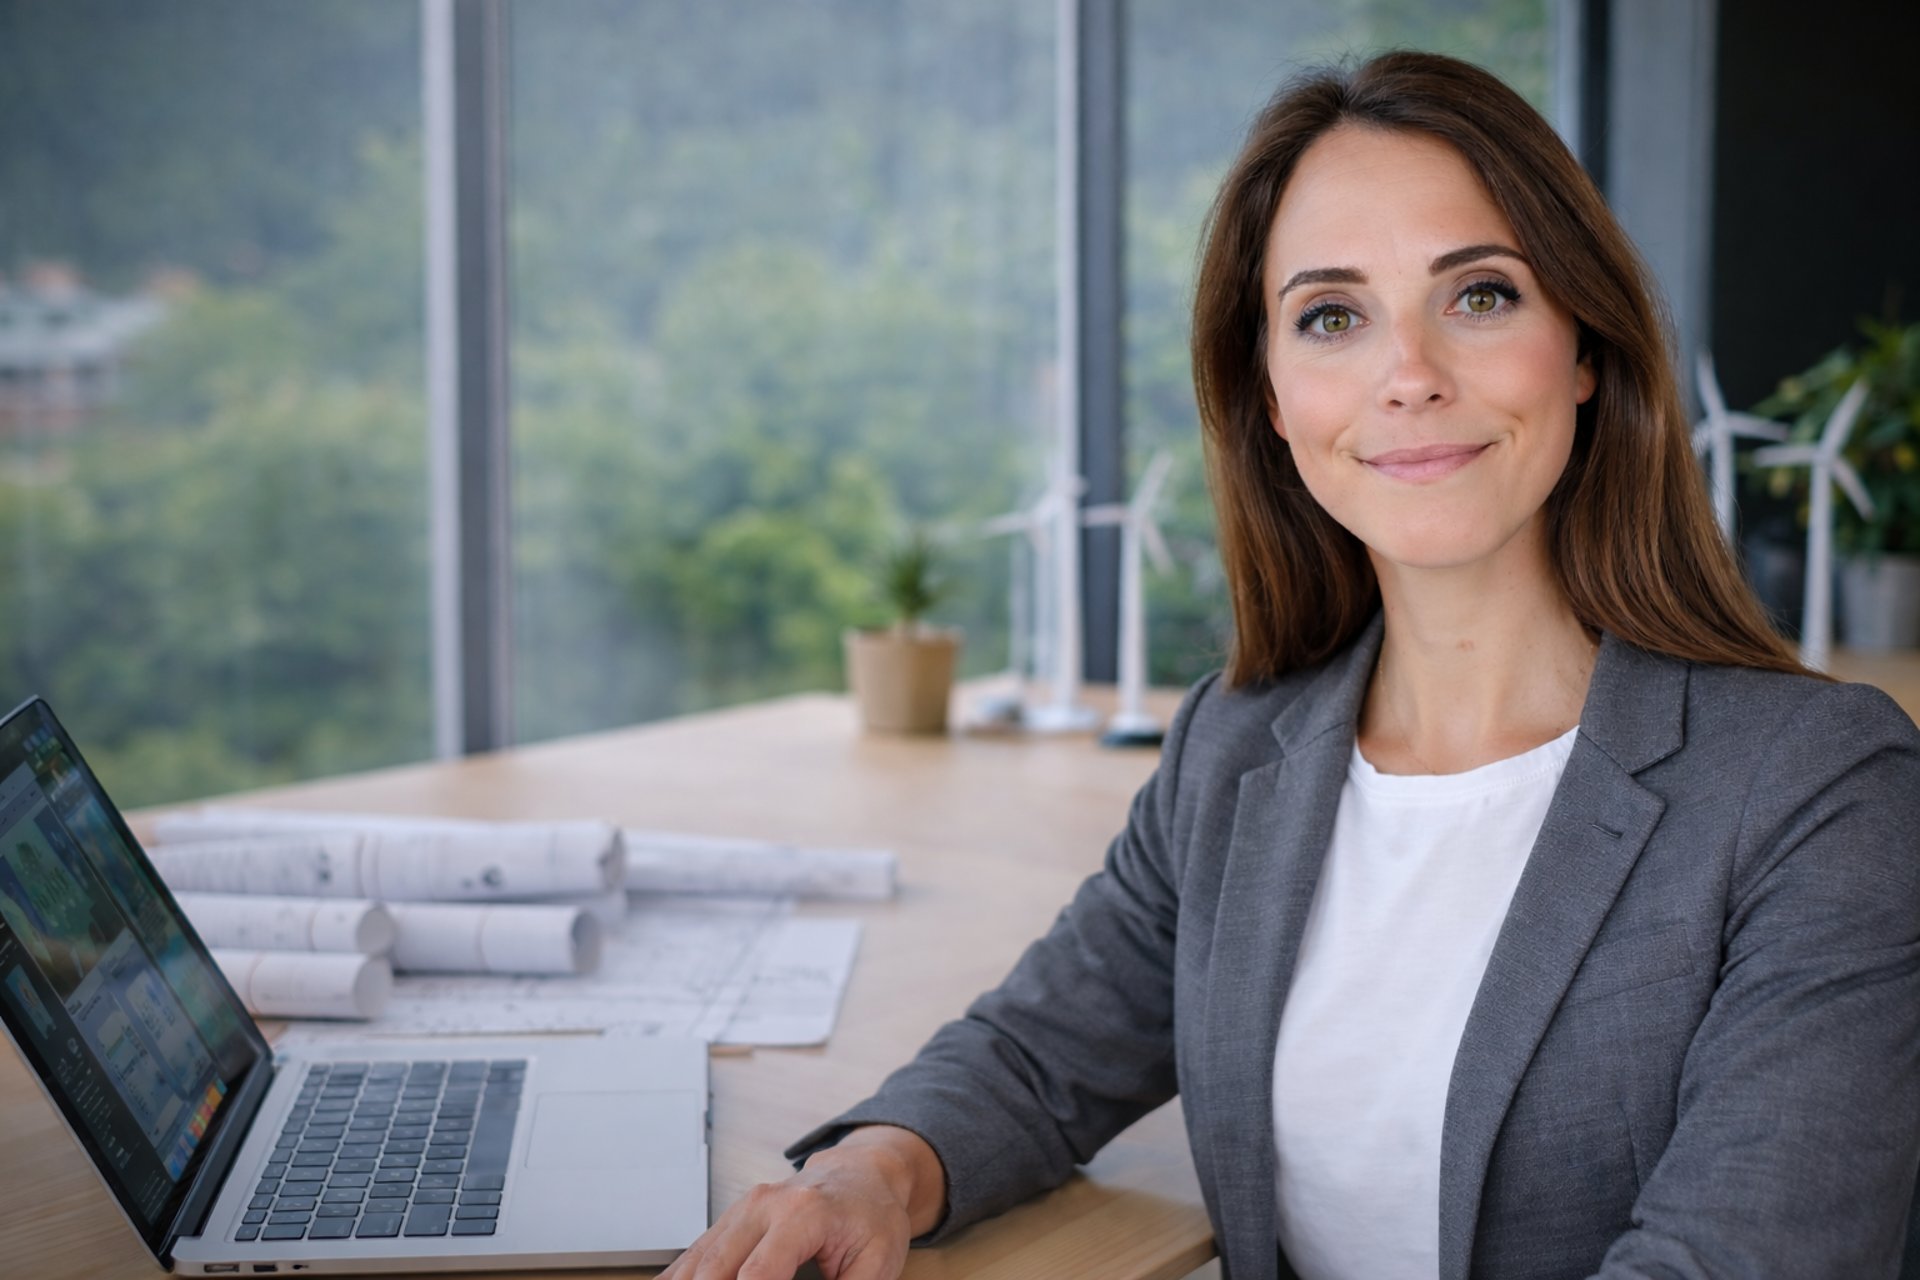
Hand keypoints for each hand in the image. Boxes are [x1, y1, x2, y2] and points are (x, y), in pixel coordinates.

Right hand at [660, 1124, 946, 1279]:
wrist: (861, 1175)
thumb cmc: (872, 1218)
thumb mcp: (877, 1263)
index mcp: (802, 1214)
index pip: (757, 1274)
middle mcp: (762, 1206)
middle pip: (714, 1270)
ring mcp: (740, 1210)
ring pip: (695, 1263)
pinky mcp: (730, 1221)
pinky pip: (693, 1255)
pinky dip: (680, 1278)